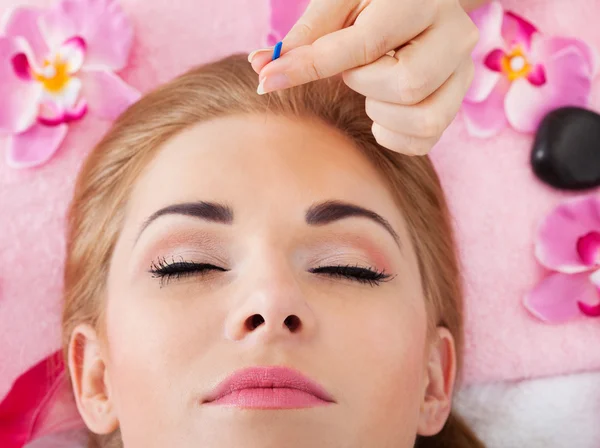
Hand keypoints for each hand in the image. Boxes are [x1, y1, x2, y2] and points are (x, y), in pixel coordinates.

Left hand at [249, 0, 481, 155]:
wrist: (418, 9)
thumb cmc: (372, 5)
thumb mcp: (340, 5)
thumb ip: (306, 36)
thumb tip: (263, 66)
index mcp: (422, 1)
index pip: (365, 43)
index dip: (312, 66)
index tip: (268, 79)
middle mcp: (454, 37)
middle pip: (406, 85)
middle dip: (362, 84)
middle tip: (354, 69)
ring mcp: (461, 74)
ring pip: (422, 118)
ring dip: (380, 113)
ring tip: (370, 86)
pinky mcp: (456, 103)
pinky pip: (424, 140)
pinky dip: (392, 135)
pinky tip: (381, 109)